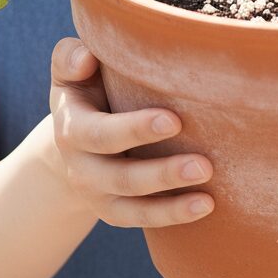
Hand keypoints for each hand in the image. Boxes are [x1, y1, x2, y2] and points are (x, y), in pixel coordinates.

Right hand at [49, 37, 215, 227]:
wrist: (71, 135)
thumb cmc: (83, 87)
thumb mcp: (69, 71)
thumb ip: (69, 57)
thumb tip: (85, 58)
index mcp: (71, 127)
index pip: (101, 134)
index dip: (135, 130)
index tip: (174, 120)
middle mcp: (81, 167)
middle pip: (121, 177)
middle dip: (162, 173)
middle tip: (204, 164)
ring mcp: (97, 194)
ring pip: (133, 205)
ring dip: (173, 202)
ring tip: (208, 190)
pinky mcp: (114, 211)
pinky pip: (142, 219)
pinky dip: (173, 215)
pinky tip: (205, 205)